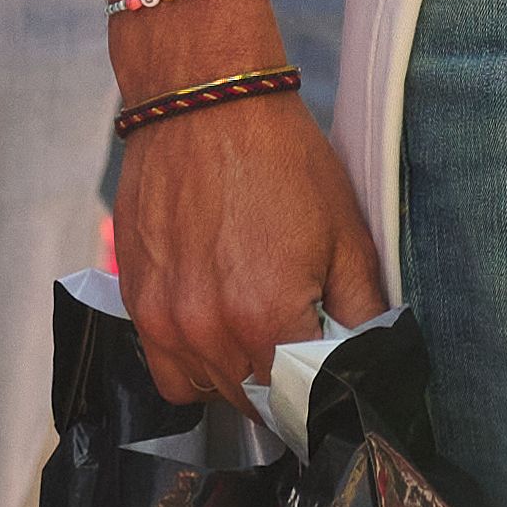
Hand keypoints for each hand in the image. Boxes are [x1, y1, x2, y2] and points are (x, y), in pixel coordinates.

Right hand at [106, 79, 388, 408]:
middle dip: (281, 388)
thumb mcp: (346, 233)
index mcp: (266, 319)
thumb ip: (362, 311)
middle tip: (298, 347)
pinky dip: (191, 359)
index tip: (328, 382)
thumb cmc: (281, 159)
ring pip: (205, 391)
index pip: (298, 402)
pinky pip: (164, 365)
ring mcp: (163, 320)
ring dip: (234, 378)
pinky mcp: (136, 302)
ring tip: (256, 331)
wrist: (204, 104)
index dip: (318, 396)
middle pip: (251, 403)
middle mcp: (207, 331)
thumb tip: (371, 360)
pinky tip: (215, 318)